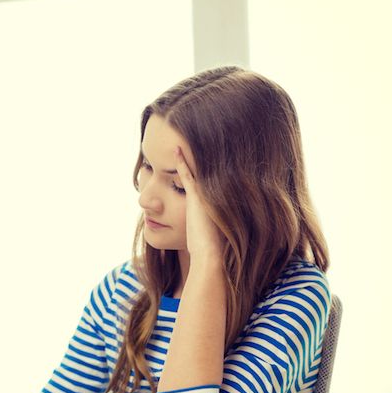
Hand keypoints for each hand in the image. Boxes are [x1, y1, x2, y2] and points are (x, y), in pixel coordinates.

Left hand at [174, 146, 224, 263]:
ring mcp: (205, 194)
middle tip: (191, 138)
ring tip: (184, 139)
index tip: (200, 153)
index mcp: (216, 200)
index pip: (209, 179)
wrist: (210, 254)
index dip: (202, 167)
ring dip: (189, 156)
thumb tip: (207, 230)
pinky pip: (186, 173)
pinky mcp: (195, 195)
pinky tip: (175, 149)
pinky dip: (180, 161)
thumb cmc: (207, 247)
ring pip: (196, 169)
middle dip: (198, 156)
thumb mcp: (207, 232)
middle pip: (204, 171)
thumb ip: (207, 224)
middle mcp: (213, 194)